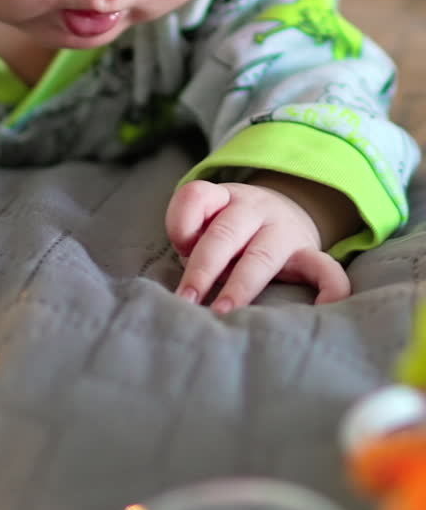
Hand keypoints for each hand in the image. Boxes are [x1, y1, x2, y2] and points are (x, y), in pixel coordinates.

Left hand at [166, 177, 350, 312]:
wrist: (286, 211)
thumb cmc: (231, 229)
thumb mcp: (207, 218)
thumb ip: (191, 233)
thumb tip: (187, 263)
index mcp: (224, 197)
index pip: (197, 196)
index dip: (182, 223)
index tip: (178, 249)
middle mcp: (254, 210)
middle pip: (225, 234)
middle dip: (202, 269)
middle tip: (186, 300)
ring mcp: (283, 231)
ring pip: (262, 256)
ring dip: (240, 286)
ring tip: (223, 313)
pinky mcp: (309, 254)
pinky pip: (326, 269)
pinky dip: (330, 288)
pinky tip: (321, 309)